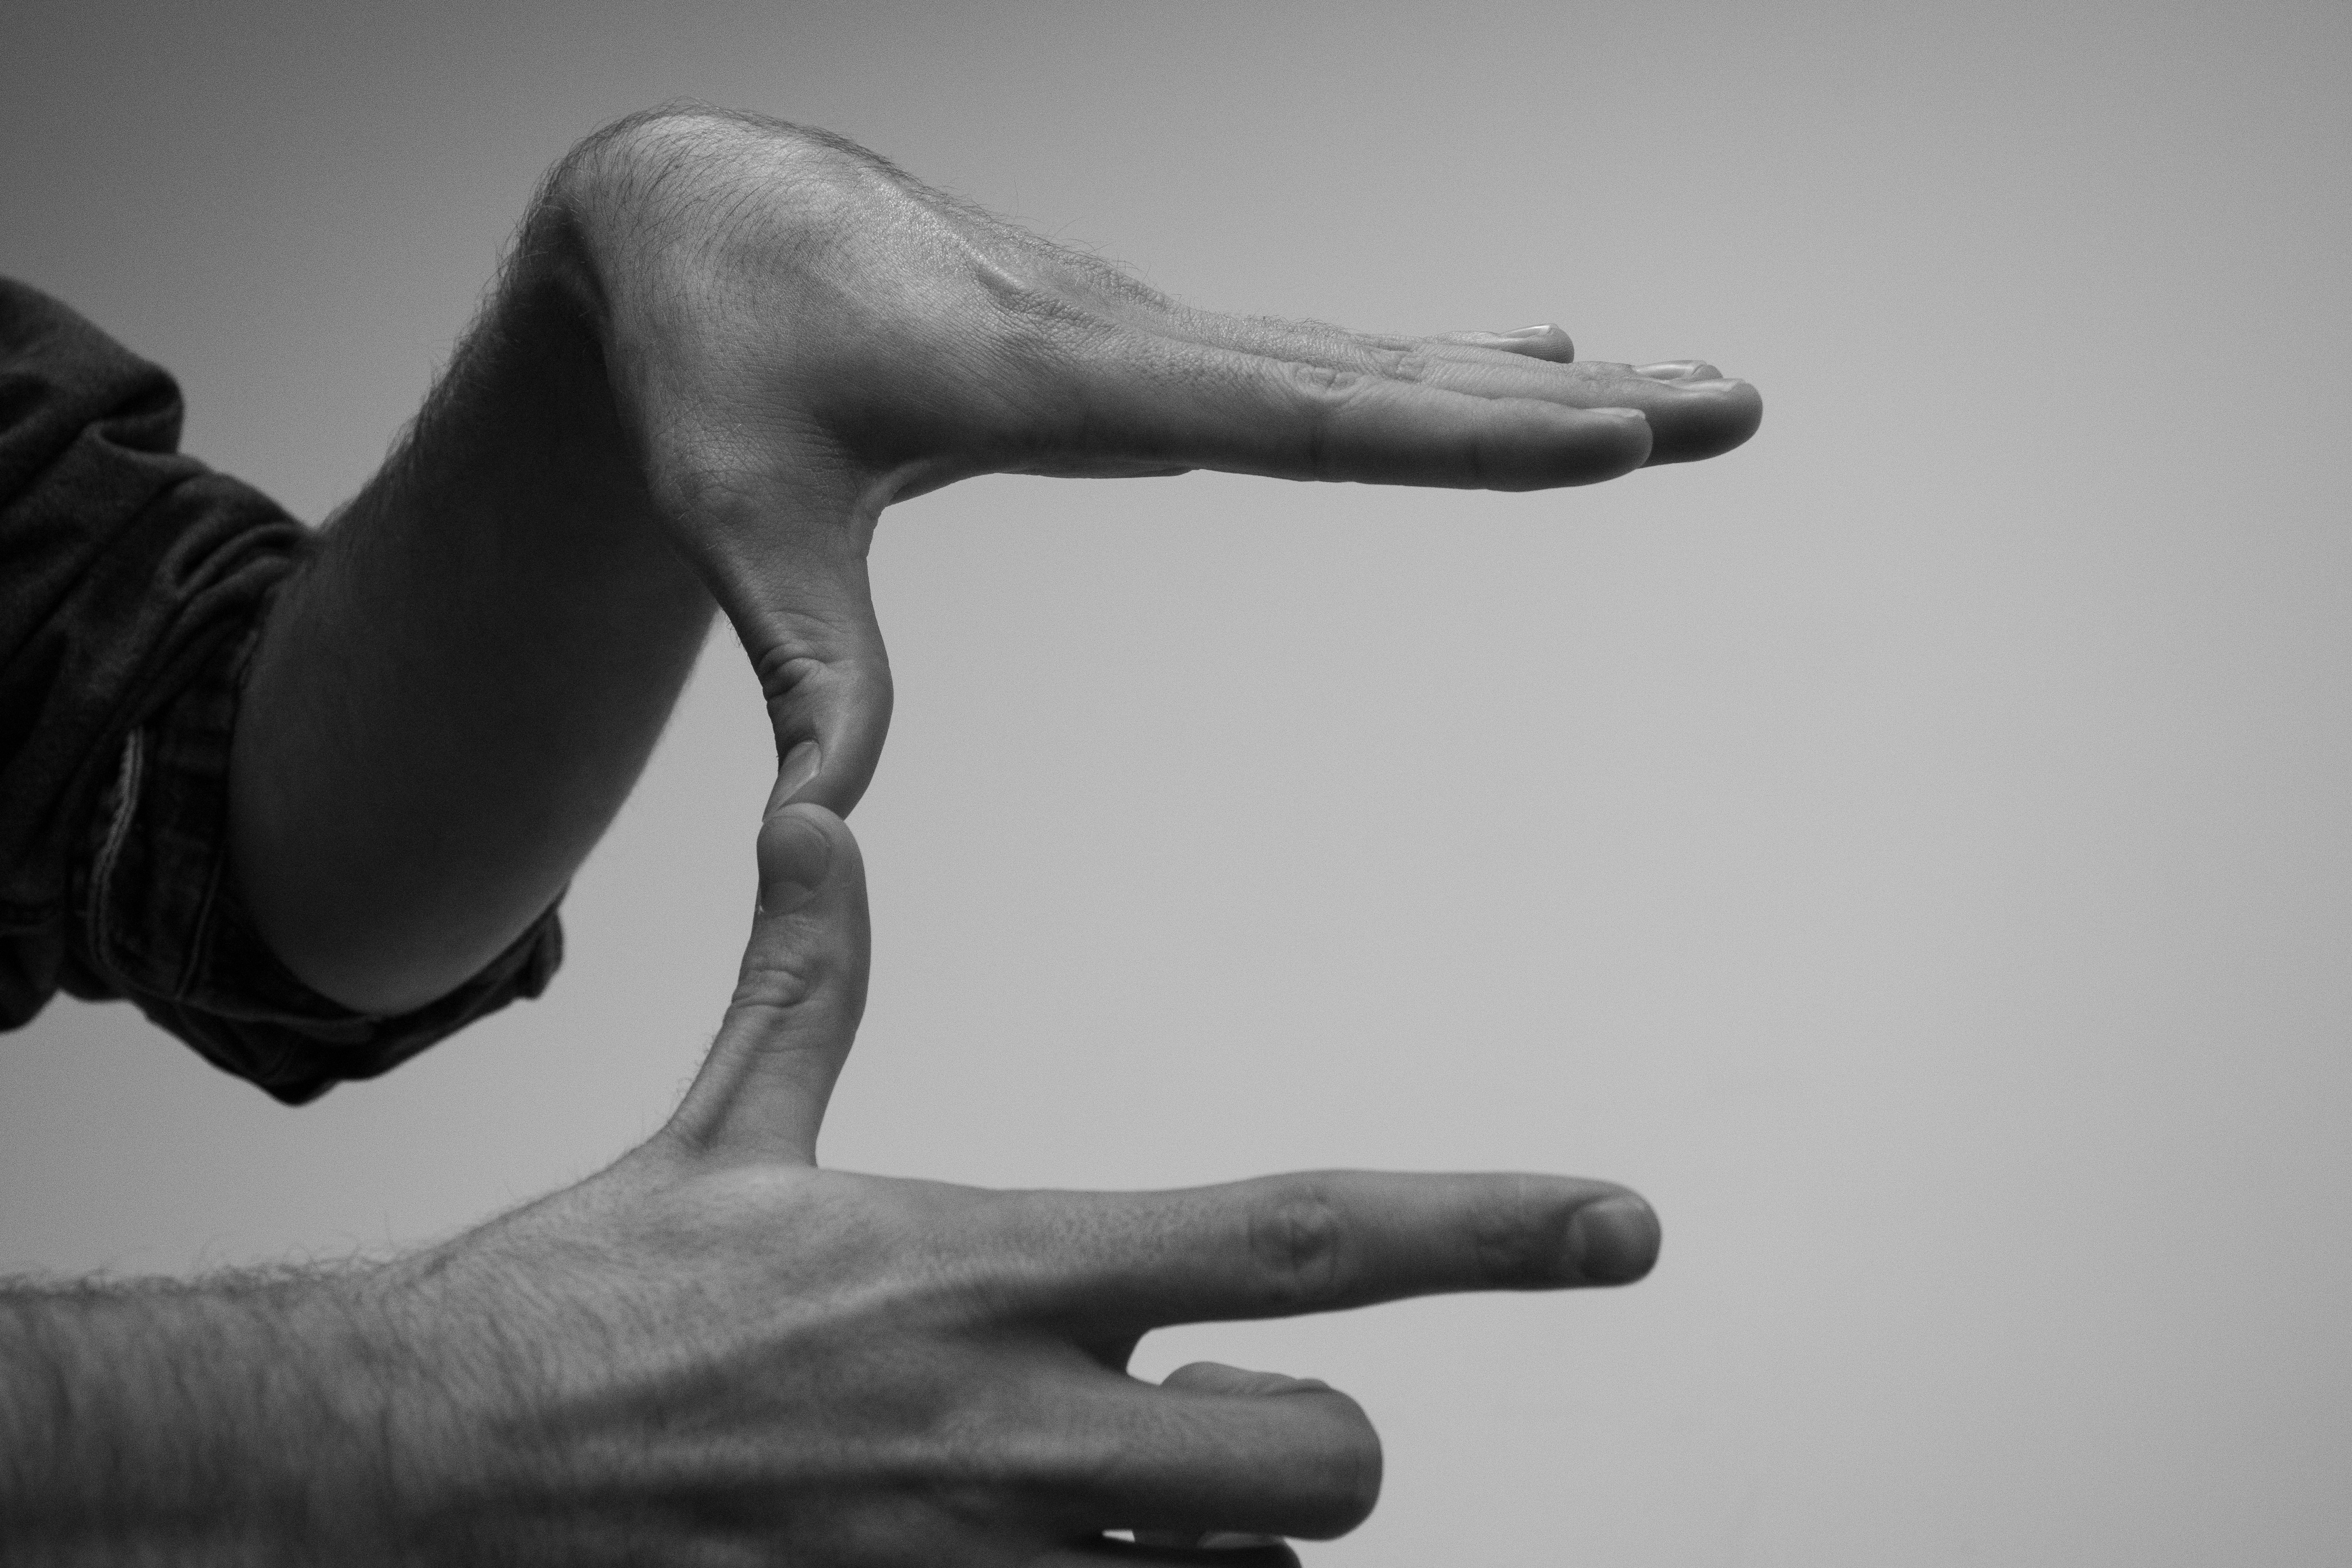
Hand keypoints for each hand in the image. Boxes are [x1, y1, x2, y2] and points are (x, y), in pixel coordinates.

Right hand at [374, 799, 1659, 1563]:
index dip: (1486, 1228)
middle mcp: (1013, 1421)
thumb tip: (817, 813)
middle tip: (1209, 1430)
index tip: (1622, 1224)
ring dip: (1204, 1561)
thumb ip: (803, 977)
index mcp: (993, 1263)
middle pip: (1323, 1466)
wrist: (419, 1468)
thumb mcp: (721, 1135)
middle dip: (1310, 1457)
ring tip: (1086, 1510)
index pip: (1299, 1236)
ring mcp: (973, 1562)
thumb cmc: (589, 1302)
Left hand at [542, 107, 1762, 813]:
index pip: (1290, 411)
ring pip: (1377, 358)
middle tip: (1735, 407)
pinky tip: (1536, 356)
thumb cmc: (718, 356)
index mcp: (1057, 377)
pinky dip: (1442, 364)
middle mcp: (1139, 338)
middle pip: (1384, 376)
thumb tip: (818, 820)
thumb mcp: (742, 510)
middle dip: (1568, 406)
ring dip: (1538, 385)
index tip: (1606, 429)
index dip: (1452, 430)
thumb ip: (805, 660)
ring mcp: (1157, 334)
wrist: (708, 210)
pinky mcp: (1151, 345)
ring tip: (1693, 389)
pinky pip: (1326, 357)